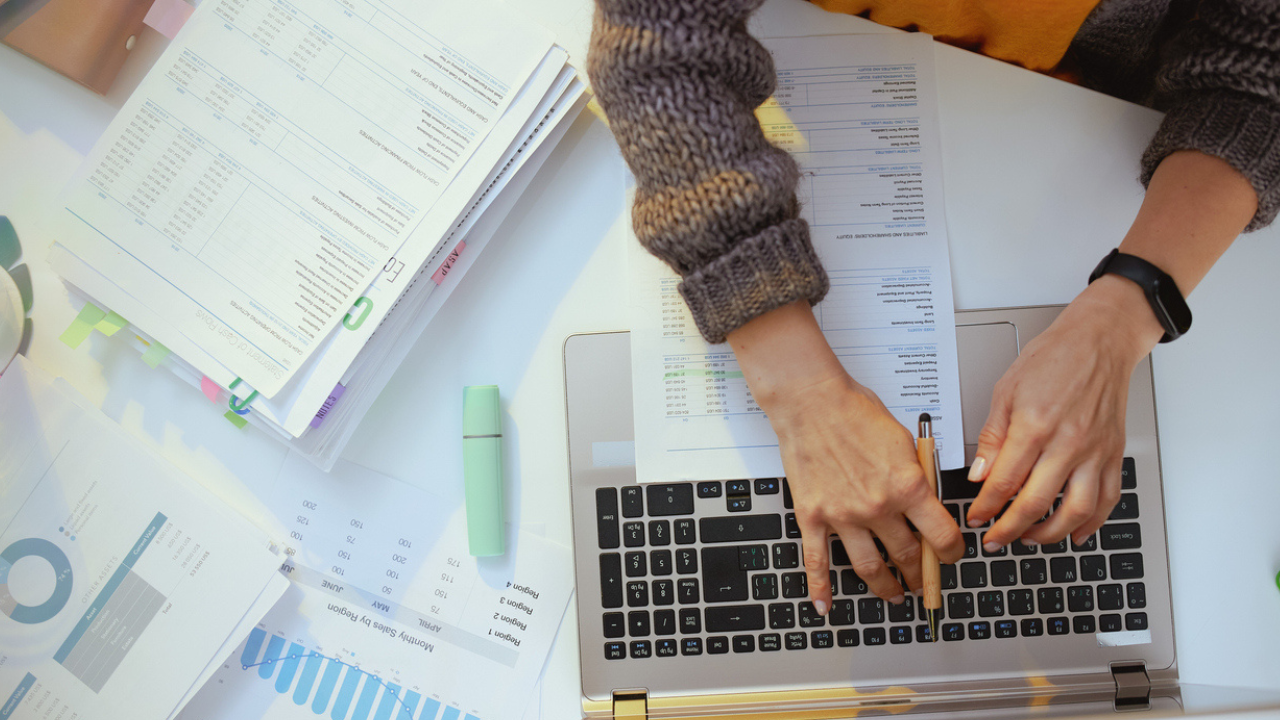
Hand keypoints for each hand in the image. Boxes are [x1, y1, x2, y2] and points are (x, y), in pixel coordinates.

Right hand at [728, 301, 963, 613]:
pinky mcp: (813, 516)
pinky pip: (817, 561)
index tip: (950, 557)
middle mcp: (878, 507)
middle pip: (908, 556)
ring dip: (886, 587)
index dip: (951, 553)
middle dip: (920, 574)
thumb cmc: (856, 411)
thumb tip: (925, 502)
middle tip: (923, 580)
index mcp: (907, 486)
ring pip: (870, 567)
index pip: (941, 536)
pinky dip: (820, 588)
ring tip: (893, 594)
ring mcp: (843, 516)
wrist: (811, 401)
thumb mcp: (905, 440)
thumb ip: (917, 476)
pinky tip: (824, 606)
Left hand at [965, 276, 1163, 547]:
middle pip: (1036, 503)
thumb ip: (993, 437)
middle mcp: (1068, 443)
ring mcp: (1095, 451)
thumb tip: (980, 475)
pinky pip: (1107, 500)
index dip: (986, 507)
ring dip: (1049, 534)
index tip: (976, 518)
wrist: (1099, 341)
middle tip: (994, 539)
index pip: (1004, 481)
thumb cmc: (1053, 359)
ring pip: (1075, 511)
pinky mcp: (1113, 454)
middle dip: (1008, 529)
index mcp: (1035, 425)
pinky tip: (1075, 533)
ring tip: (1028, 538)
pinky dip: (1091, 523)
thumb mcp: (1006, 390)